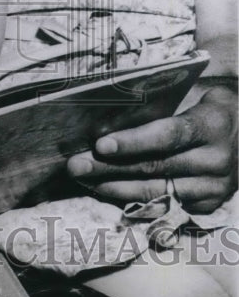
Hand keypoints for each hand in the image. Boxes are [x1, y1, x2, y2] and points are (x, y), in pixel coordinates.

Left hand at [67, 84, 237, 212]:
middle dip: (110, 167)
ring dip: (114, 187)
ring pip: (157, 191)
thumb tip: (103, 123)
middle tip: (76, 165)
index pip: (168, 135)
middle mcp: (219, 159)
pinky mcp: (209, 204)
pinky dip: (132, 198)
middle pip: (156, 167)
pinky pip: (163, 204)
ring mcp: (216, 186)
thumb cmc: (202, 101)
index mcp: (214, 123)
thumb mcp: (188, 92)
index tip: (100, 144)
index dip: (133, 141)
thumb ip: (153, 105)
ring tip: (83, 179)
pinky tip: (106, 190)